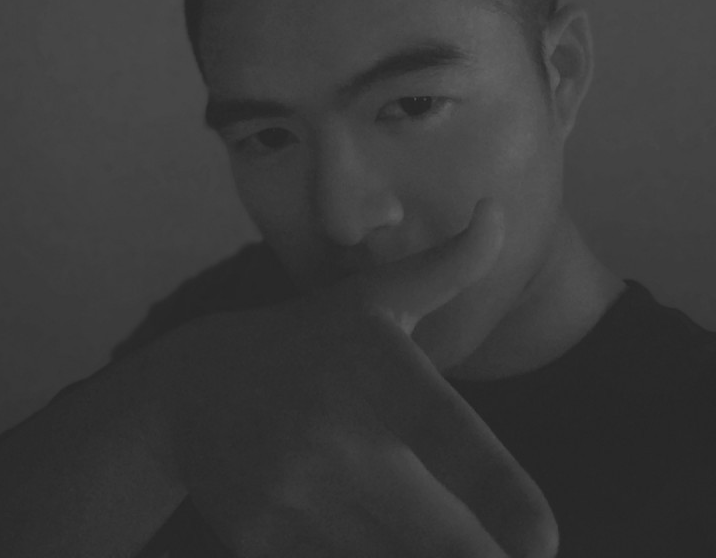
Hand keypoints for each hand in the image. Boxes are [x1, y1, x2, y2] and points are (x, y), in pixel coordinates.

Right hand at [146, 199, 557, 556]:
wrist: (190, 389)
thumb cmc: (308, 339)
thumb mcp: (373, 296)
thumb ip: (448, 266)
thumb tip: (497, 209)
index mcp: (380, 376)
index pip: (446, 435)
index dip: (498, 492)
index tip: (543, 541)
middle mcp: (339, 442)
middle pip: (439, 539)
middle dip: (483, 557)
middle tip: (508, 552)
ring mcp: (295, 500)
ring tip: (438, 533)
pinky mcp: (263, 545)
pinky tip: (371, 532)